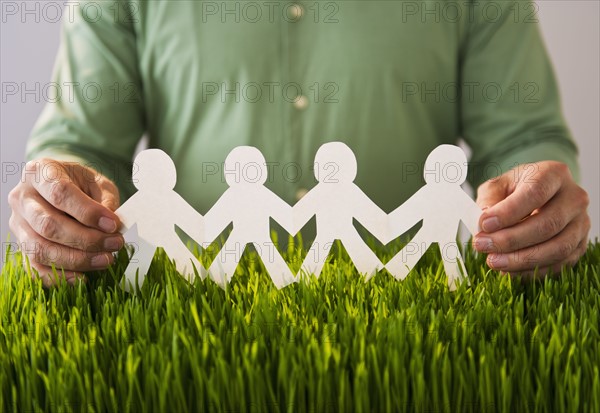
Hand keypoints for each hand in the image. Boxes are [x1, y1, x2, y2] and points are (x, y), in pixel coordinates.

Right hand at [8, 158, 123, 285]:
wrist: (60, 186)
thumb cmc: (81, 183)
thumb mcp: (97, 182)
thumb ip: (106, 199)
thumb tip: (112, 226)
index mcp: (40, 172)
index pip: (60, 193)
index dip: (88, 212)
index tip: (113, 225)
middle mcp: (22, 197)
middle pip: (48, 225)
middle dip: (86, 239)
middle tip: (115, 244)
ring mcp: (18, 223)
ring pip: (40, 249)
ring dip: (76, 260)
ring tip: (106, 260)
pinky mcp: (21, 246)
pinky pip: (34, 268)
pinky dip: (58, 277)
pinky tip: (83, 278)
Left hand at [473, 161, 589, 275]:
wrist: (538, 196)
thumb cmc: (515, 190)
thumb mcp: (498, 186)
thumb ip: (489, 199)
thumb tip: (484, 219)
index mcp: (554, 174)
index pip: (535, 193)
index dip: (509, 212)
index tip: (484, 224)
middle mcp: (574, 198)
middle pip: (547, 224)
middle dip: (510, 240)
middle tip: (482, 245)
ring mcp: (581, 223)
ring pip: (557, 248)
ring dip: (522, 260)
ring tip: (493, 261)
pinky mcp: (580, 245)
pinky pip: (559, 264)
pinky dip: (532, 271)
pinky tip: (509, 270)